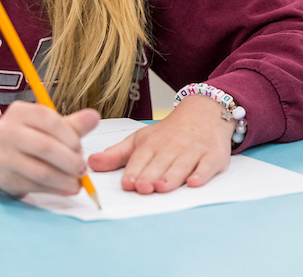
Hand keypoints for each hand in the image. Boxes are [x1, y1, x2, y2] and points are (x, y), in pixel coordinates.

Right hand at [0, 101, 98, 196]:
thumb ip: (73, 124)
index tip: (79, 147)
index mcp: (19, 112)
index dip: (69, 135)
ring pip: (42, 171)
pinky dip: (56, 189)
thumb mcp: (49, 128)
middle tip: (82, 168)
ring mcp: (3, 156)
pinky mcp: (5, 178)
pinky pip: (36, 186)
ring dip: (65, 179)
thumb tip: (94, 117)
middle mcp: (6, 131)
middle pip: (45, 147)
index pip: (48, 119)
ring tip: (77, 182)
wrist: (1, 159)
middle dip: (70, 160)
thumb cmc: (30, 139)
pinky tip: (66, 188)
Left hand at [87, 94, 234, 193]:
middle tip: (142, 188)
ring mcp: (193, 152)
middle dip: (150, 176)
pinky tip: (194, 182)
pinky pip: (207, 166)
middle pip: (160, 165)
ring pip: (181, 166)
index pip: (141, 159)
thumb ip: (116, 155)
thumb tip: (90, 164)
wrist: (203, 113)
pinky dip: (202, 174)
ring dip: (172, 177)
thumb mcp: (139, 140)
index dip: (134, 172)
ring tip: (162, 187)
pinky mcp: (212, 156)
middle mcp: (171, 148)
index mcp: (151, 145)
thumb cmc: (168, 134)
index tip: (127, 183)